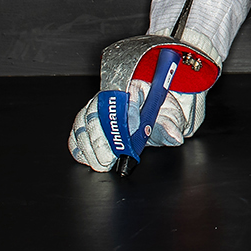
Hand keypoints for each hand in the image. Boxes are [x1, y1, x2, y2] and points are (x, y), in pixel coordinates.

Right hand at [68, 78, 206, 170]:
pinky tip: (88, 159)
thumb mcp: (168, 118)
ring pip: (84, 122)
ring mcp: (95, 109)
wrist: (152, 114)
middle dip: (104, 137)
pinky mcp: (85, 123)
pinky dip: (79, 147)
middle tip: (113, 155)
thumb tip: (174, 137)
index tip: (132, 134)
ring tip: (103, 162)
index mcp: (134, 88)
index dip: (128, 115)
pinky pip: (76, 133)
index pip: (126, 97)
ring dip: (91, 145)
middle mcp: (111, 96)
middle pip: (99, 111)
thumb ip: (169, 127)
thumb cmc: (157, 113)